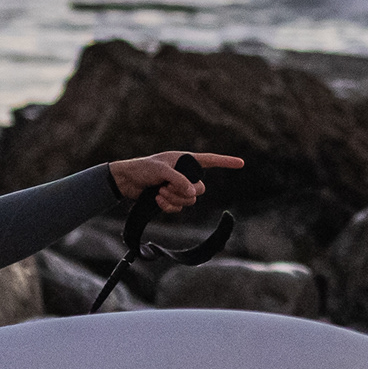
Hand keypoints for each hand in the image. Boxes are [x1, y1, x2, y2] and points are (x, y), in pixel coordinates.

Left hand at [108, 150, 241, 211]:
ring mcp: (178, 187)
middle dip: (184, 192)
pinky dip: (168, 206)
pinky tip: (157, 199)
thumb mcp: (161, 170)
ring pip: (190, 200)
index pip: (210, 160)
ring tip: (159, 192)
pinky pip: (179, 207)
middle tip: (167, 187)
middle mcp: (185, 174)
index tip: (241, 163)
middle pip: (200, 189)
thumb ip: (179, 180)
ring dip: (174, 199)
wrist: (126, 182)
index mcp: (185, 160)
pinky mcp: (171, 199)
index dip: (226, 161)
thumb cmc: (142, 169)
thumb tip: (193, 193)